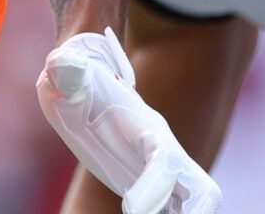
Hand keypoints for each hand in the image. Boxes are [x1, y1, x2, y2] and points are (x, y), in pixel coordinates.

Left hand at [39, 28, 222, 213]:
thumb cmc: (78, 81)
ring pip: (193, 206)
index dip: (155, 186)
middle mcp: (164, 154)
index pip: (166, 160)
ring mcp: (162, 173)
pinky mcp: (152, 188)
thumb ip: (66, 71)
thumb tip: (61, 65)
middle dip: (196, 213)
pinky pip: (171, 211)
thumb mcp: (68, 74)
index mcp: (147, 128)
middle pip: (204, 190)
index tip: (130, 209)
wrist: (89, 85)